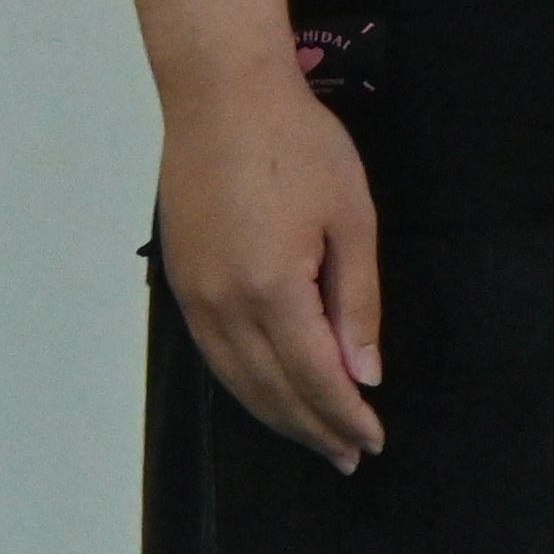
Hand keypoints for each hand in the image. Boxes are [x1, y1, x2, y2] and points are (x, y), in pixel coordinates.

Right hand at [157, 63, 385, 470]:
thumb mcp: (351, 217)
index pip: (313, 377)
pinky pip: (216, 355)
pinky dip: (245, 385)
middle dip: (313, 428)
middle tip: (348, 456)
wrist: (222, 97)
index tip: (371, 440)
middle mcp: (224, 306)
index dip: (344, 414)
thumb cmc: (298, 145)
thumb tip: (364, 371)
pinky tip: (268, 393)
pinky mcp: (182, 283)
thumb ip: (355, 301)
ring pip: (237, 380)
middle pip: (271, 390)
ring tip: (314, 438)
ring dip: (276, 415)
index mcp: (273, 290)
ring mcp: (195, 298)